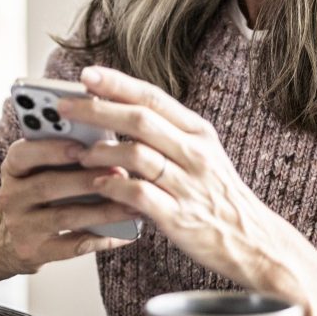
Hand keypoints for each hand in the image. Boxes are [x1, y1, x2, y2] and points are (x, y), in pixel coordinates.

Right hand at [0, 137, 138, 274]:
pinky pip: (72, 246)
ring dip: (102, 211)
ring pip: (64, 217)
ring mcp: (21, 227)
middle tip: (121, 174)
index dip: (51, 150)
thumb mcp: (38, 170)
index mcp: (13, 168)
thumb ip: (63, 157)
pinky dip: (102, 239)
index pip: (23, 154)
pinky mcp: (34, 252)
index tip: (82, 146)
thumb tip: (108, 148)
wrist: (8, 238)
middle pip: (47, 186)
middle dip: (87, 180)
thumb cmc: (37, 193)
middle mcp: (11, 196)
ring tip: (132, 205)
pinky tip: (126, 234)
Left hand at [57, 66, 298, 289]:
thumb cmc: (218, 196)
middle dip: (97, 110)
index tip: (86, 74)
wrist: (252, 241)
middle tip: (65, 108)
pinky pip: (138, 195)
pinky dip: (113, 187)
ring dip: (102, 152)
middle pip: (140, 120)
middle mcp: (195, 154)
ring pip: (137, 155)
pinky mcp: (179, 217)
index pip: (153, 97)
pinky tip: (98, 185)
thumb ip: (166, 134)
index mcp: (199, 132)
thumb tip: (117, 111)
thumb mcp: (202, 154)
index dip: (117, 84)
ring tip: (80, 153)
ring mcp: (188, 185)